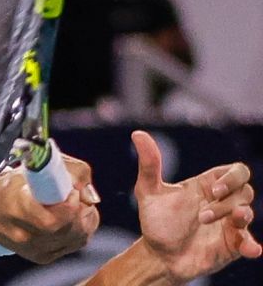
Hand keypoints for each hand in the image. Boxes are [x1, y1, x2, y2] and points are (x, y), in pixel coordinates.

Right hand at [0, 155, 99, 263]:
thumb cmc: (12, 187)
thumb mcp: (32, 168)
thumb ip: (66, 171)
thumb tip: (88, 193)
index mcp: (14, 207)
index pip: (51, 220)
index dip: (69, 205)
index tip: (71, 190)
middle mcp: (22, 235)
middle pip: (68, 229)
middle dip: (80, 209)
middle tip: (75, 193)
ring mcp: (34, 249)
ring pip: (77, 237)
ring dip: (84, 218)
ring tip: (73, 203)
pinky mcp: (44, 257)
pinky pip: (76, 243)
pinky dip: (82, 228)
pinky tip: (72, 216)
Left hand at [132, 130, 261, 281]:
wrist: (157, 255)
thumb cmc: (156, 220)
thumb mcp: (148, 191)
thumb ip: (149, 164)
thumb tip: (137, 133)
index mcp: (208, 185)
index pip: (237, 172)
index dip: (232, 178)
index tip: (213, 190)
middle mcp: (223, 202)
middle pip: (245, 191)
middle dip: (228, 200)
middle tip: (202, 214)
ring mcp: (229, 224)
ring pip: (247, 213)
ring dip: (235, 217)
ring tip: (206, 223)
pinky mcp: (233, 246)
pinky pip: (250, 243)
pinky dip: (252, 245)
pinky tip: (250, 250)